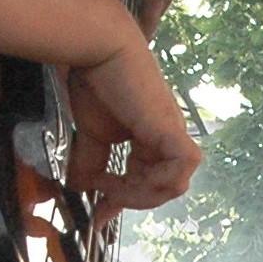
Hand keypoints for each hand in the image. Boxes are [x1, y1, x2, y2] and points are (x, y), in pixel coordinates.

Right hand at [67, 34, 201, 213]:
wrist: (98, 47)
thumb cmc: (96, 80)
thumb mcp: (91, 134)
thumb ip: (90, 163)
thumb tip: (79, 187)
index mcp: (152, 140)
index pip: (148, 182)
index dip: (124, 201)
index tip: (99, 214)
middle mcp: (166, 139)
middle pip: (163, 189)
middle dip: (131, 199)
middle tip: (103, 197)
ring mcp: (172, 133)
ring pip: (176, 183)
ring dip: (144, 193)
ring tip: (115, 186)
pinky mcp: (170, 128)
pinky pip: (183, 164)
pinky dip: (161, 178)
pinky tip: (134, 175)